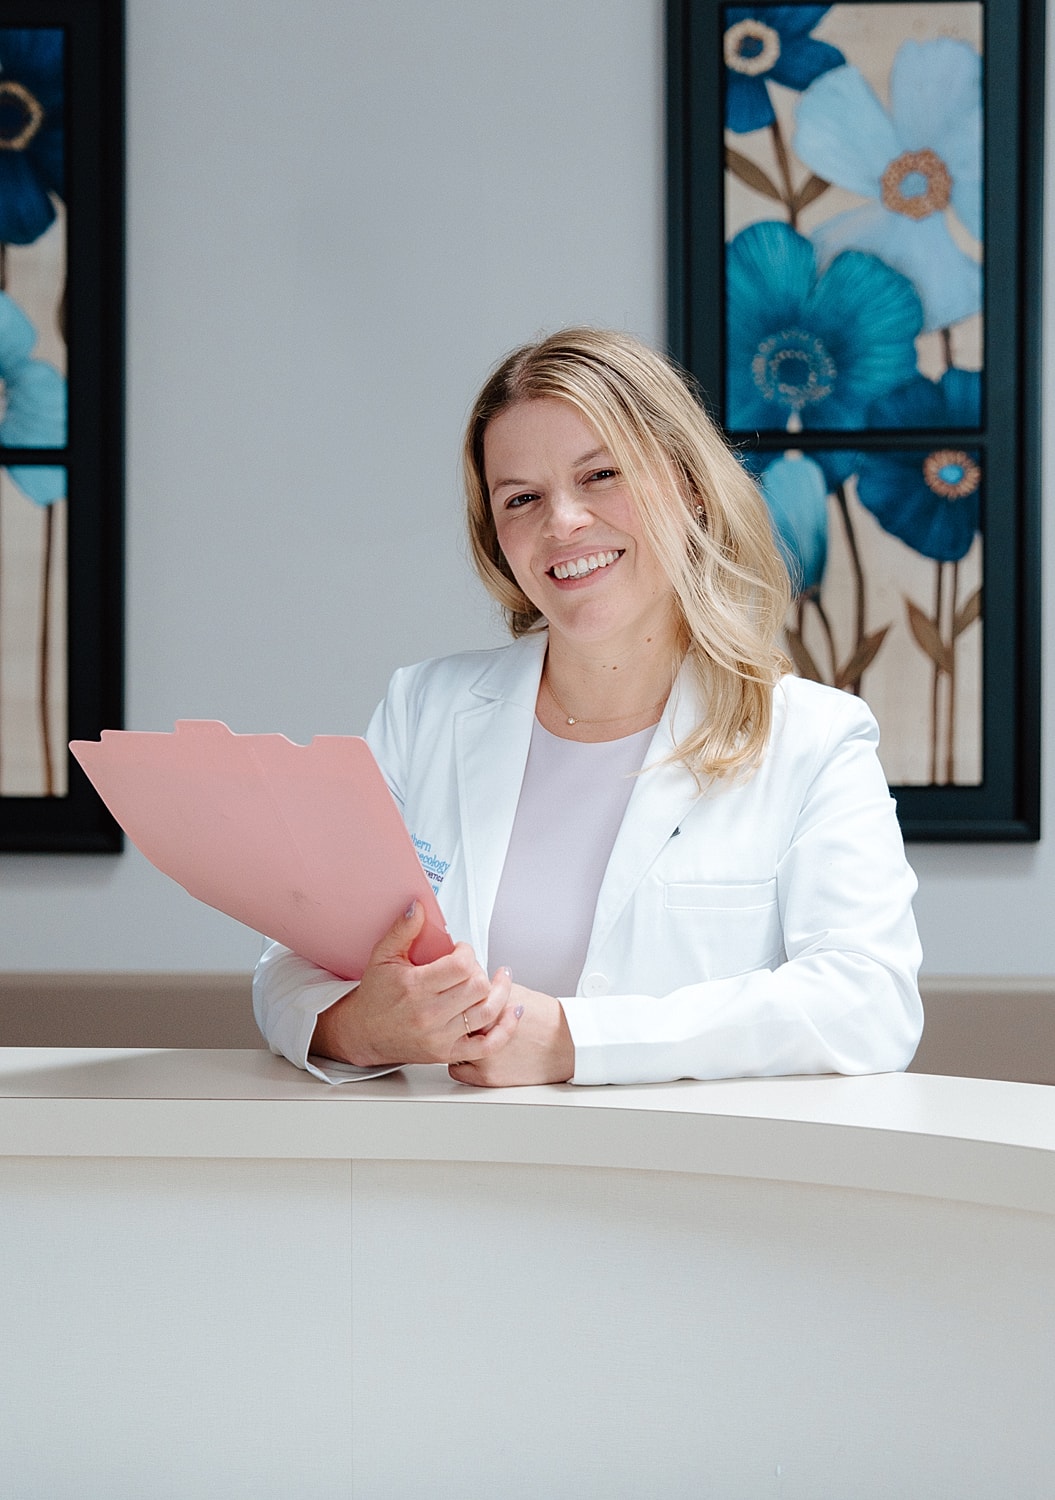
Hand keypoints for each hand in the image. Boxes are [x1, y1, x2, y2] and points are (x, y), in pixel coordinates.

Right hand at [312, 901, 520, 1067]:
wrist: (363, 1033)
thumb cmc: (375, 996)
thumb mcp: (382, 956)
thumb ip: (403, 930)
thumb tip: (419, 906)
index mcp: (415, 988)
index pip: (461, 966)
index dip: (467, 952)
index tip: (460, 950)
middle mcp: (430, 1014)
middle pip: (478, 987)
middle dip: (480, 970)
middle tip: (471, 968)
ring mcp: (440, 1037)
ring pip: (488, 1012)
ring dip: (501, 993)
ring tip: (501, 980)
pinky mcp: (447, 1054)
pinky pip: (487, 1046)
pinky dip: (505, 1029)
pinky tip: (512, 1011)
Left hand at [449, 984, 574, 1087]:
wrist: (568, 1044)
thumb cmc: (546, 1019)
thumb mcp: (514, 992)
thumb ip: (486, 992)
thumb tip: (465, 988)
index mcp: (489, 1005)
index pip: (456, 997)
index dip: (456, 996)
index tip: (457, 997)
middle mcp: (483, 1031)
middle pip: (450, 1020)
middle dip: (453, 1017)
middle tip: (458, 1015)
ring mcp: (484, 1055)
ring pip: (450, 1044)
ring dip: (455, 1040)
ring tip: (466, 1035)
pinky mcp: (488, 1077)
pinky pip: (457, 1069)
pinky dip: (461, 1061)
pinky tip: (471, 1054)